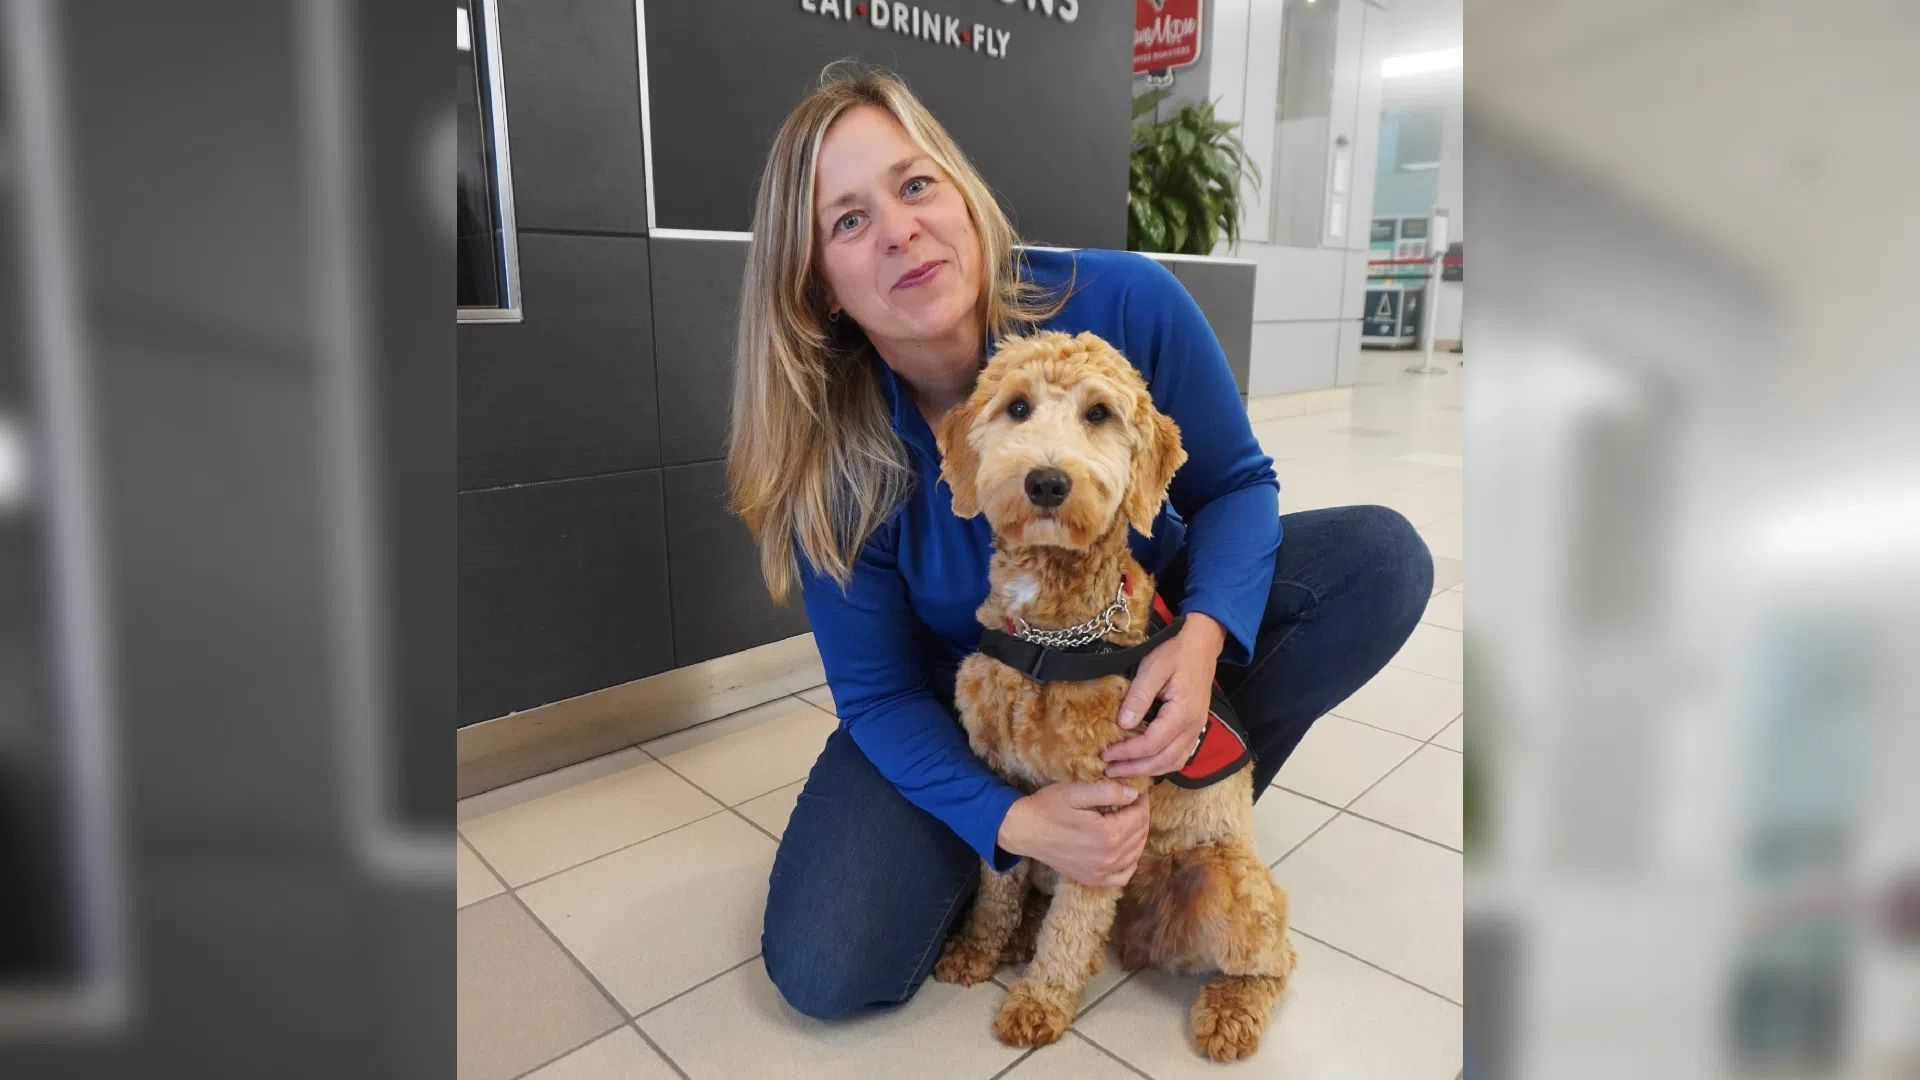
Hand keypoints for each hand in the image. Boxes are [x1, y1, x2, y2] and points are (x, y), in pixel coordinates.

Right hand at [996, 780, 1149, 886]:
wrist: (1024, 830)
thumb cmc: (1049, 807)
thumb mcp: (1077, 792)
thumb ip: (1108, 792)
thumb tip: (1134, 794)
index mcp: (1107, 834)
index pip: (1139, 816)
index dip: (1141, 801)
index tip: (1136, 792)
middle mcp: (1108, 858)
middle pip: (1140, 835)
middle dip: (1141, 816)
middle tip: (1132, 803)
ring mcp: (1101, 872)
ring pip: (1135, 854)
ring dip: (1138, 835)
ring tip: (1129, 820)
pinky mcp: (1093, 879)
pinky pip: (1123, 876)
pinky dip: (1130, 862)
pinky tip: (1125, 849)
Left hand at [1103, 612, 1225, 778]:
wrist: (1201, 642)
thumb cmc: (1175, 651)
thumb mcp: (1152, 667)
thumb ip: (1138, 697)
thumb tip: (1123, 724)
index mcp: (1183, 711)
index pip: (1152, 743)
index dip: (1127, 753)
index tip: (1105, 754)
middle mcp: (1194, 725)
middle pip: (1163, 760)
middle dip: (1135, 769)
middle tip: (1109, 770)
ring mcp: (1198, 728)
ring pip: (1174, 762)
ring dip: (1148, 771)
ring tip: (1123, 770)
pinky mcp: (1196, 727)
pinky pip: (1181, 755)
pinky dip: (1162, 764)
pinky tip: (1144, 763)